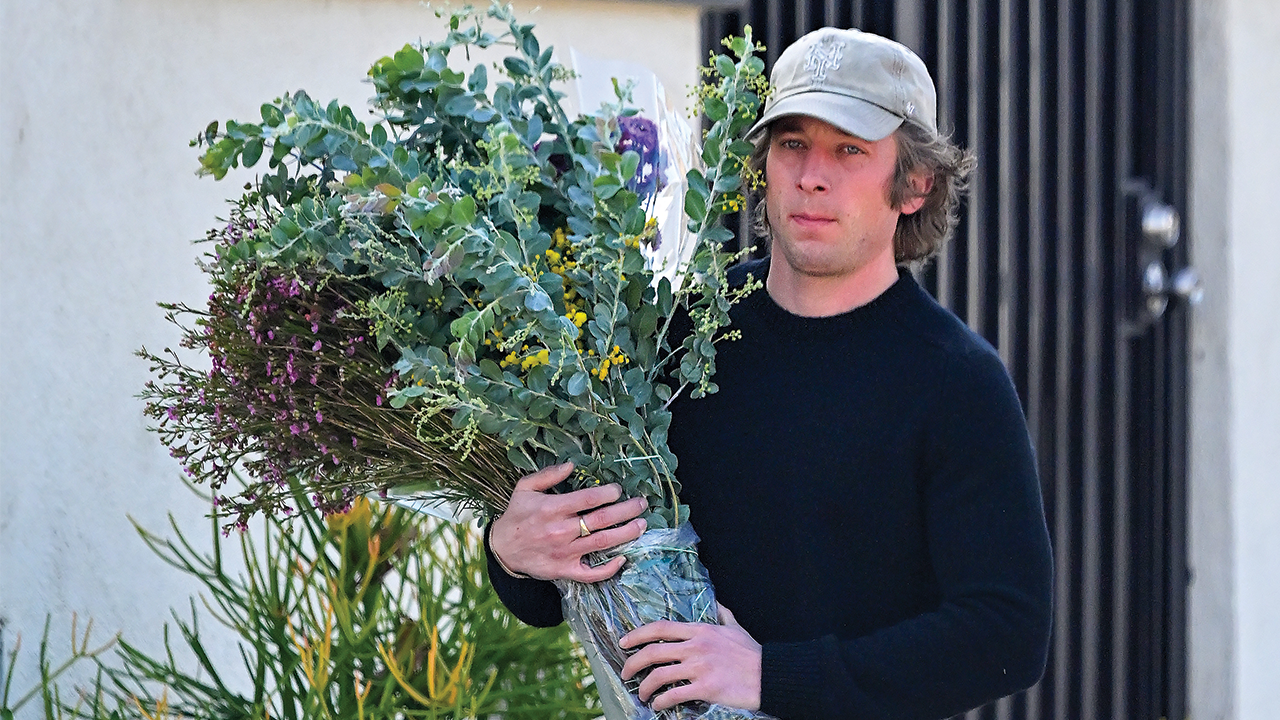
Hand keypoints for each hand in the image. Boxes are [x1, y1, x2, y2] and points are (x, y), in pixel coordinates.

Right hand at [489, 462, 647, 581]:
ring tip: (642, 525)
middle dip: (627, 510)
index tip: (619, 490)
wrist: (502, 549)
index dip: (609, 493)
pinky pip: (591, 573)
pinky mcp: (565, 570)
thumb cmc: (517, 515)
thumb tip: (572, 465)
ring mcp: (565, 552)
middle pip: (602, 519)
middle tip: (642, 504)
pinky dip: (609, 568)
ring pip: (603, 543)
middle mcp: (561, 530)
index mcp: (552, 508)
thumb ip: (548, 475)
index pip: (589, 499)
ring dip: (626, 533)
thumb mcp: (524, 488)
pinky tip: (623, 559)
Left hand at [619, 603, 761, 711]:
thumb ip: (722, 615)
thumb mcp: (735, 627)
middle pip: (653, 652)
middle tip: (625, 672)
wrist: (770, 675)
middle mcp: (696, 647)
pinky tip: (658, 705)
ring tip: (642, 694)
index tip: (624, 642)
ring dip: (645, 687)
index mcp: (700, 630)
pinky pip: (674, 695)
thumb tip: (717, 603)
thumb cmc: (752, 653)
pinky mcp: (705, 688)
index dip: (637, 634)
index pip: (660, 628)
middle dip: (632, 663)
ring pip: (659, 676)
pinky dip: (661, 701)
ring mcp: (700, 668)